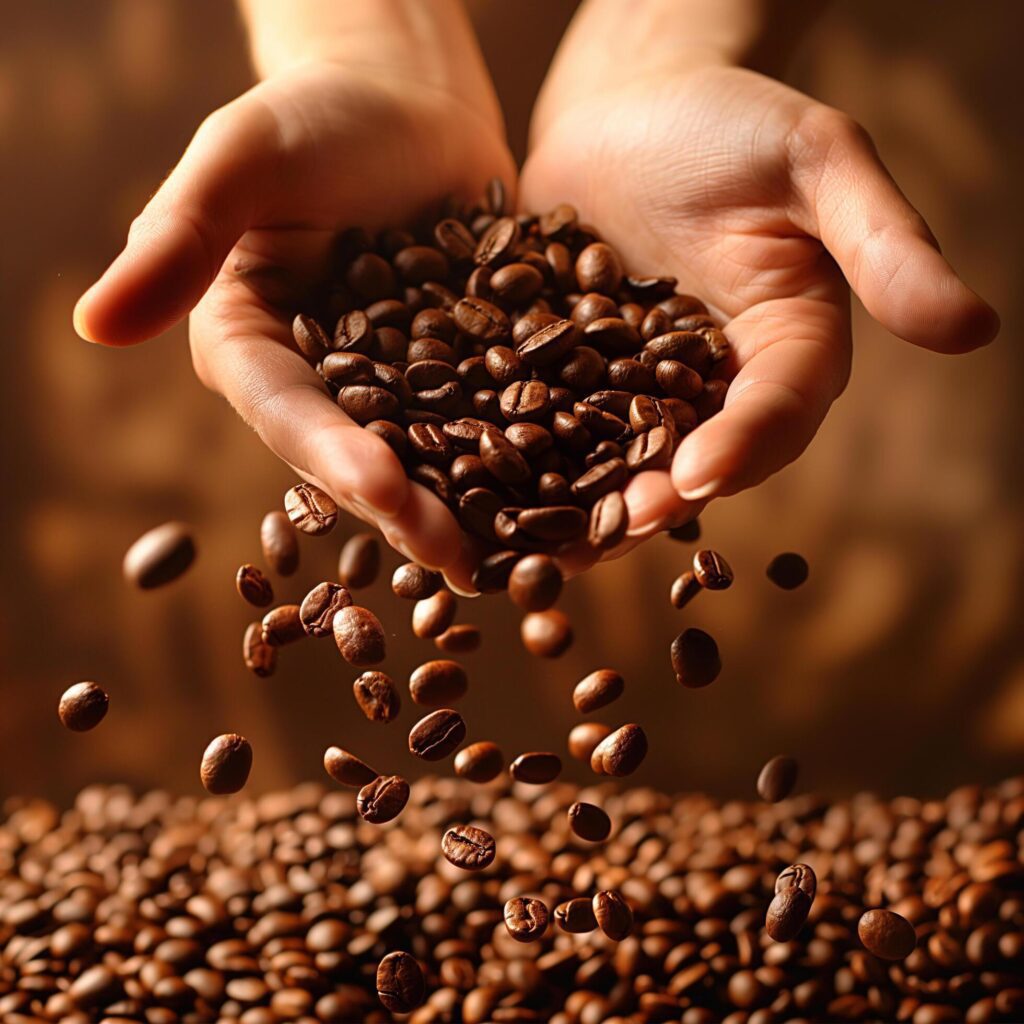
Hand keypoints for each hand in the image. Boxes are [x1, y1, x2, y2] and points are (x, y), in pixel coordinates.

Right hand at [73, 55, 513, 586]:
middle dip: (414, 508)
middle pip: (368, 455)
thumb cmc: (313, 114)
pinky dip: (536, 451)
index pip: (291, 413)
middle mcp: (329, 382)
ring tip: (524, 556)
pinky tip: (580, 488)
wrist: (408, 102)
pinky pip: (502, 413)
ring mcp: (404, 383)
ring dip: (480, 505)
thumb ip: (179, 237)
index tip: (383, 489)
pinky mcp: (468, 369)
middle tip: (463, 560)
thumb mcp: (241, 158)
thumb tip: (93, 324)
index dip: (333, 455)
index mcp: (257, 348)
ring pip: (439, 453)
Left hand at [522, 64, 998, 554]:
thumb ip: (884, 244)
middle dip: (653, 495)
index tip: (701, 474)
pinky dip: (521, 457)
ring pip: (616, 457)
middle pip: (690, 454)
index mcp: (784, 346)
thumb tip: (978, 330)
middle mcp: (711, 382)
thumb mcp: (817, 163)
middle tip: (613, 531)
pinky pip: (547, 422)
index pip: (775, 409)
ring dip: (582, 504)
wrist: (630, 103)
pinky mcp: (568, 373)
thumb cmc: (732, 119)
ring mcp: (633, 385)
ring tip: (544, 546)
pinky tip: (478, 487)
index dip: (745, 444)